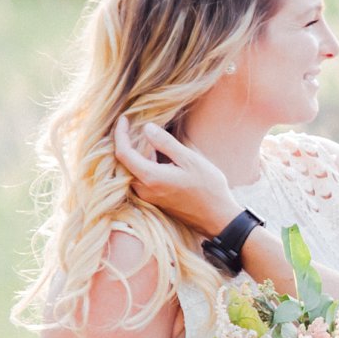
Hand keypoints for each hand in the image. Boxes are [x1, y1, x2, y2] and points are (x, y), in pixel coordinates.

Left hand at [114, 116, 238, 236]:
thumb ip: (166, 143)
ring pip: (131, 171)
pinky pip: (139, 179)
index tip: (124, 119)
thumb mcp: (190, 160)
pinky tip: (154, 156)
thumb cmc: (208, 188)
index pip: (123, 152)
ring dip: (134, 154)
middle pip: (123, 162)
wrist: (218, 217)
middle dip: (125, 143)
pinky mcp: (154, 200)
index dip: (120, 134)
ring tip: (144, 139)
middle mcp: (144, 189)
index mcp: (150, 177)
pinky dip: (141, 164)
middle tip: (132, 126)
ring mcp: (148, 197)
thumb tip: (147, 127)